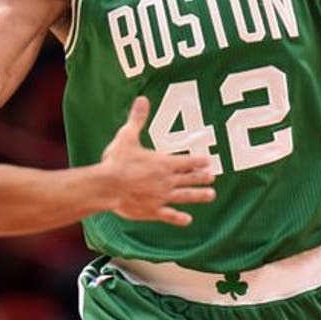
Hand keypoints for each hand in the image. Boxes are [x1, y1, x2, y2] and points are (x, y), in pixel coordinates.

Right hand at [101, 97, 216, 225]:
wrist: (108, 187)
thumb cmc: (117, 161)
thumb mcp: (127, 136)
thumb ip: (137, 119)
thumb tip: (142, 99)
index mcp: (163, 162)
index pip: (186, 161)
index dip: (198, 161)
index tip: (208, 161)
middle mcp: (166, 180)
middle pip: (190, 178)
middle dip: (202, 177)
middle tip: (212, 177)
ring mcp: (161, 197)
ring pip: (185, 196)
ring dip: (199, 195)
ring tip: (211, 195)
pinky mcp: (152, 211)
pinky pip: (169, 215)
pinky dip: (179, 218)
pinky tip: (187, 219)